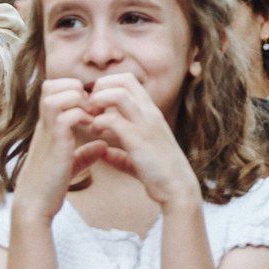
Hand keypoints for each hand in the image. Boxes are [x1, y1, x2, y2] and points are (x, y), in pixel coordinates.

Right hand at [13, 79, 101, 217]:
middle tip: (92, 105)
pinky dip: (80, 117)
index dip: (72, 88)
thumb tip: (103, 146)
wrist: (36, 203)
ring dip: (76, 100)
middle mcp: (44, 124)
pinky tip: (92, 128)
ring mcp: (47, 133)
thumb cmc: (51, 184)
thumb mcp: (72, 164)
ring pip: (54, 96)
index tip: (91, 103)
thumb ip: (86, 153)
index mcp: (48, 125)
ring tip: (91, 114)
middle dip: (74, 87)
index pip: (52, 89)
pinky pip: (64, 118)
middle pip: (50, 85)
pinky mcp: (54, 146)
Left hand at [82, 72, 200, 210]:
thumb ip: (120, 154)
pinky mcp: (139, 139)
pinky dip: (98, 122)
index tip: (95, 105)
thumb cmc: (159, 174)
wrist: (177, 189)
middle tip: (90, 108)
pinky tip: (95, 132)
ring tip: (91, 118)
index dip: (107, 86)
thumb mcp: (138, 159)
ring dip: (98, 102)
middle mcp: (149, 113)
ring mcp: (145, 124)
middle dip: (100, 88)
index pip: (128, 81)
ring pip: (118, 94)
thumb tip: (103, 153)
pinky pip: (113, 119)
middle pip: (123, 80)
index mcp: (150, 113)